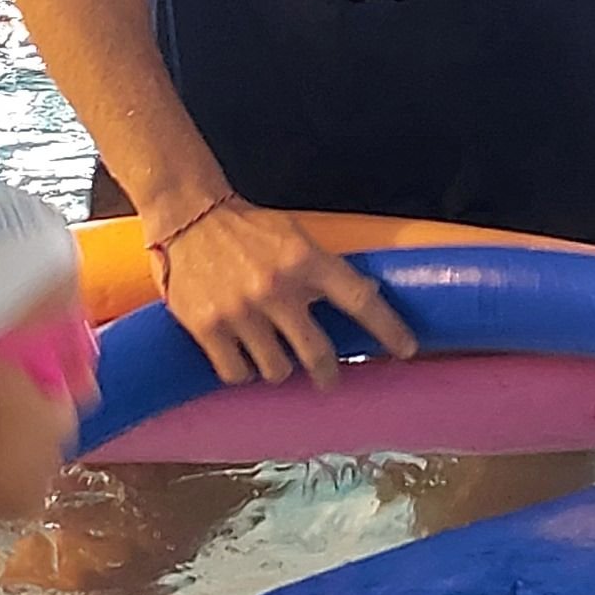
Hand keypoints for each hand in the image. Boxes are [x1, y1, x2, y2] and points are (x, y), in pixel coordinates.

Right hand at [149, 195, 417, 392]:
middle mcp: (276, 288)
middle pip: (317, 353)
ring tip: (271, 353)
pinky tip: (242, 357)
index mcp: (305, 260)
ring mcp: (241, 311)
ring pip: (276, 370)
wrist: (188, 216)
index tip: (407, 349)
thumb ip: (326, 269)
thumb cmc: (248, 229)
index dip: (388, 328)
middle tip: (329, 379)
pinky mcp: (208, 327)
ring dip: (279, 367)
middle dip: (328, 373)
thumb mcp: (296, 237)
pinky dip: (243, 371)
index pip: (359, 299)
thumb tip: (368, 295)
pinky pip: (237, 374)